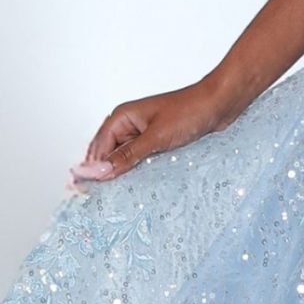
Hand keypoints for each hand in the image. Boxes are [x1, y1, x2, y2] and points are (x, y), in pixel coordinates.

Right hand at [68, 76, 240, 188]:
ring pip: (123, 158)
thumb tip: (99, 171)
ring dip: (119, 174)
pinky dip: (135, 172)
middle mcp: (128, 124)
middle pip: (106, 154)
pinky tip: (135, 186)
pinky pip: (139, 159)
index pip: (97, 148)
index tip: (83, 191)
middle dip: (101, 174)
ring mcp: (143, 133)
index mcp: (121, 117)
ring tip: (112, 197)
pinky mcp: (157, 142)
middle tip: (96, 199)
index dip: (90, 170)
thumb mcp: (155, 138)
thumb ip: (127, 156)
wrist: (220, 104)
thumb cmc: (189, 112)